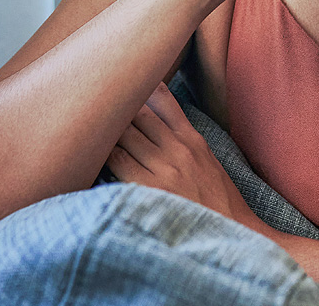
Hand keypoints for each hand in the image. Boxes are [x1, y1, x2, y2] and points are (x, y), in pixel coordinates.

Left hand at [105, 84, 271, 234]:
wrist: (232, 232)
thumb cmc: (216, 200)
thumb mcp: (207, 160)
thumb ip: (183, 138)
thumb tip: (158, 118)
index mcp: (192, 139)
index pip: (161, 100)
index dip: (137, 90)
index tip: (119, 86)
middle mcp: (178, 149)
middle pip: (136, 115)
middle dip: (115, 109)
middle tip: (92, 107)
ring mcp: (164, 169)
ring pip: (123, 137)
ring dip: (104, 134)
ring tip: (86, 132)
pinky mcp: (150, 190)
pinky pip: (117, 164)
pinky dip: (103, 159)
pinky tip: (90, 160)